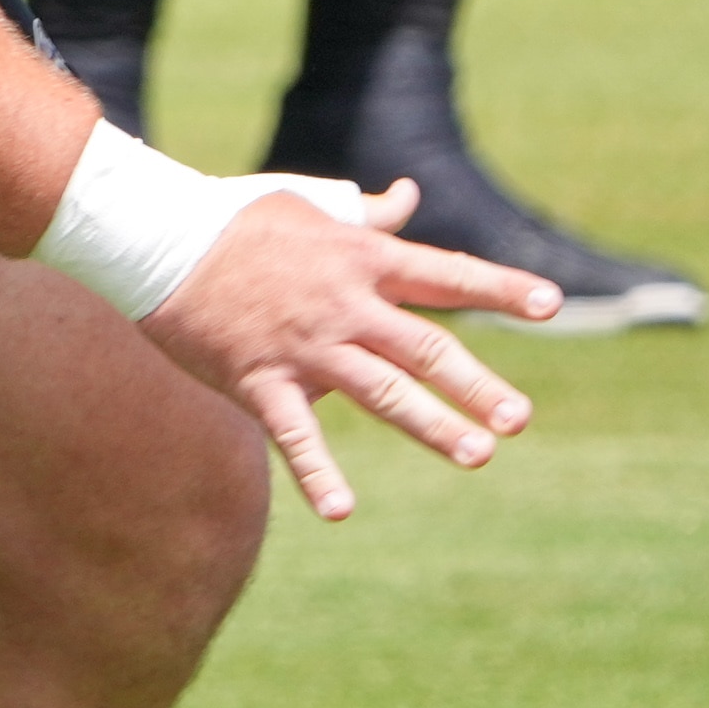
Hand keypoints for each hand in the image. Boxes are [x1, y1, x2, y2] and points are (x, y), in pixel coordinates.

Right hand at [138, 179, 558, 521]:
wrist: (156, 237)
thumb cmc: (234, 218)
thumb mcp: (308, 206)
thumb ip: (366, 216)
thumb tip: (410, 198)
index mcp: (359, 259)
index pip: (444, 275)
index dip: (500, 287)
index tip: (552, 304)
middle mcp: (343, 305)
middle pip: (425, 348)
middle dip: (476, 385)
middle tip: (518, 419)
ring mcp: (305, 346)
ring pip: (382, 392)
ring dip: (432, 427)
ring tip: (478, 455)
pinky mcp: (261, 379)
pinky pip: (295, 433)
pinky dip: (318, 473)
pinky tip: (341, 510)